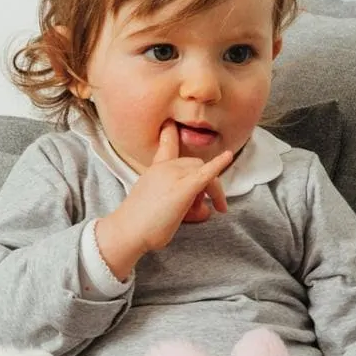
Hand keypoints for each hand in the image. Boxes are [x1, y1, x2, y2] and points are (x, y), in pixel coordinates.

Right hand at [95, 121, 232, 278]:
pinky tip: (228, 157)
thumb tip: (206, 210)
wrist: (127, 231)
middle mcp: (165, 168)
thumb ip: (182, 203)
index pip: (166, 146)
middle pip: (196, 165)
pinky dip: (219, 165)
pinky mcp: (183, 188)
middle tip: (199, 208)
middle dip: (203, 184)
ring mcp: (173, 176)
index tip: (170, 124)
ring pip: (203, 173)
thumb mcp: (160, 207)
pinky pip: (206, 174)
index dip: (170, 135)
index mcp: (155, 169)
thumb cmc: (141, 226)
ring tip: (197, 213)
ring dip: (209, 191)